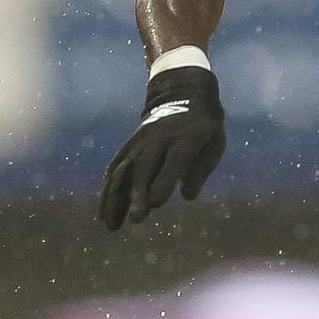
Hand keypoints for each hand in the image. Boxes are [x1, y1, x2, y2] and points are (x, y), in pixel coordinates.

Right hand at [99, 67, 225, 229]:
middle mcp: (159, 138)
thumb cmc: (204, 127)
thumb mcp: (214, 143)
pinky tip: (104, 211)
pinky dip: (108, 190)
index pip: (174, 162)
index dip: (164, 182)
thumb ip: (201, 169)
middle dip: (137, 194)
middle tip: (136, 220)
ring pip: (124, 170)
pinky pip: (116, 168)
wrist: (183, 94)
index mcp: (186, 138)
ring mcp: (141, 141)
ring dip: (115, 198)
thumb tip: (187, 196)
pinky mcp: (130, 145)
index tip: (155, 204)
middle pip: (145, 167)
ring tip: (111, 225)